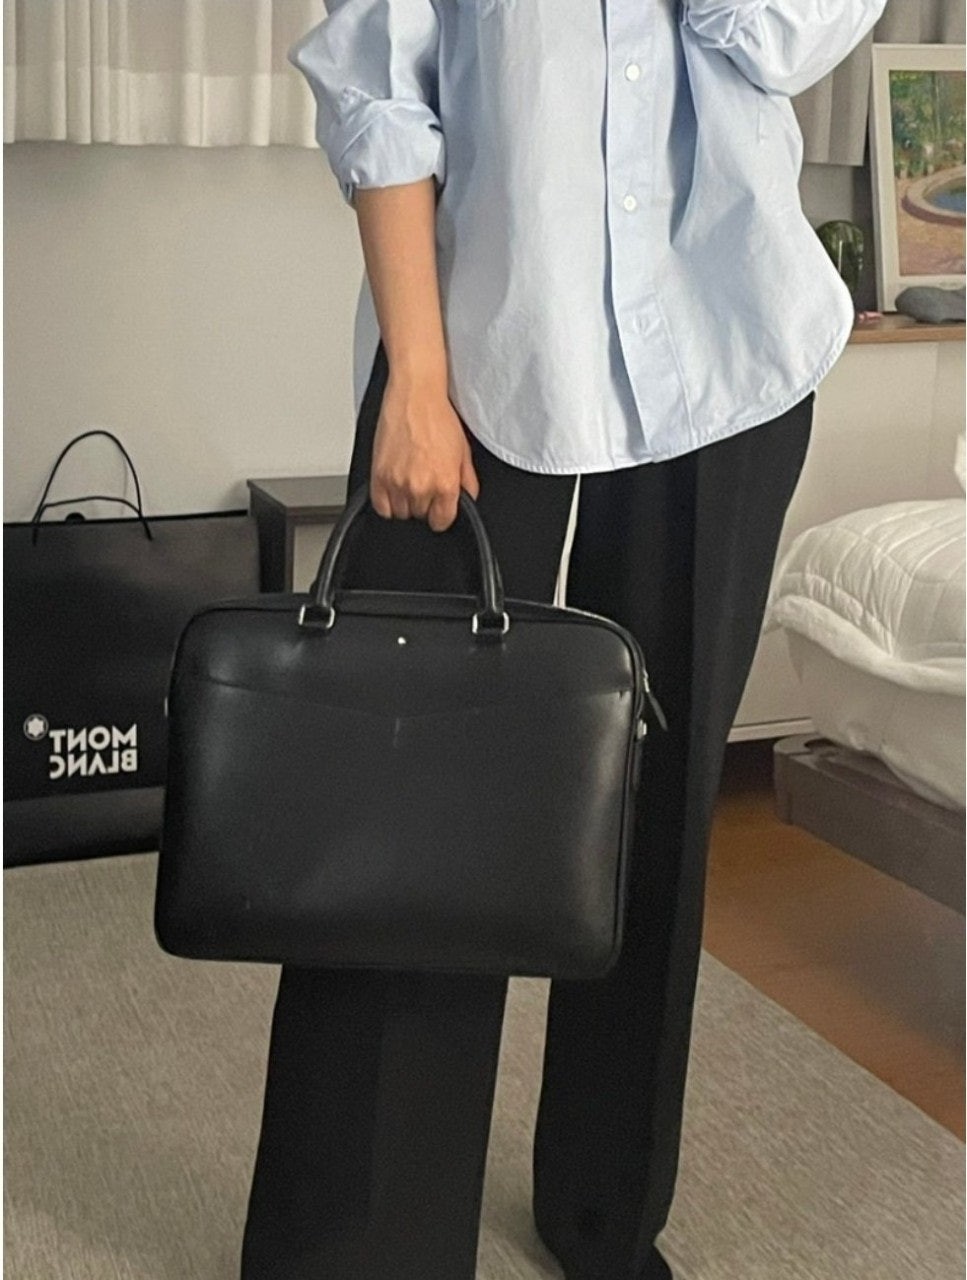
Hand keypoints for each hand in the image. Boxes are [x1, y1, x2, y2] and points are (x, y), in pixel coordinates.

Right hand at [370, 369, 479, 531]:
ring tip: (409, 480)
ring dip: (405, 501)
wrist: (416, 397)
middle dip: (423, 503)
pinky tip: (394, 486)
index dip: (441, 514)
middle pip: (420, 516)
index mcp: (445, 485)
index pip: (442, 522)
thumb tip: (467, 499)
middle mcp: (421, 487)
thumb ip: (468, 482)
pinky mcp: (379, 476)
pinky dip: (387, 501)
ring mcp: (398, 483)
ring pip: (400, 513)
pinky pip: (381, 506)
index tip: (438, 506)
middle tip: (424, 481)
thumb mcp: (464, 452)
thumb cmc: (439, 419)